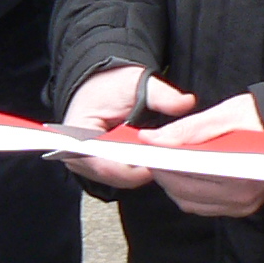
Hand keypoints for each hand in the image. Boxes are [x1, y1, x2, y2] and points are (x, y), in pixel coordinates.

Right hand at [56, 66, 195, 189]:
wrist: (97, 85)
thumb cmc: (108, 84)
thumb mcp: (135, 83)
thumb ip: (160, 95)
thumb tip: (185, 102)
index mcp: (79, 134)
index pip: (107, 164)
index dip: (136, 166)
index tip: (161, 159)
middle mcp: (77, 155)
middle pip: (116, 176)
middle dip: (145, 166)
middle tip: (171, 155)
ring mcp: (87, 164)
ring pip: (123, 179)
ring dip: (144, 167)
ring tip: (162, 152)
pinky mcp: (99, 168)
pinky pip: (123, 175)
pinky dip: (139, 166)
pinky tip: (153, 155)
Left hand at [146, 92, 263, 218]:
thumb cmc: (258, 116)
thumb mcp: (222, 114)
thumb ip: (186, 130)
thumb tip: (151, 139)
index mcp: (239, 171)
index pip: (186, 172)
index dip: (161, 162)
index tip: (146, 150)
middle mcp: (242, 195)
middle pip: (184, 192)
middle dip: (163, 173)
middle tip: (151, 153)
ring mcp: (242, 205)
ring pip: (190, 203)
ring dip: (172, 184)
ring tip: (165, 161)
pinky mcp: (241, 208)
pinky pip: (203, 206)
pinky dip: (187, 192)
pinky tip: (183, 173)